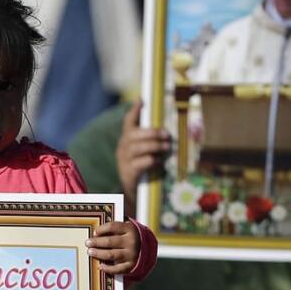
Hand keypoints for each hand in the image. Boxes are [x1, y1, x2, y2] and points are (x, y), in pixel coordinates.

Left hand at [88, 221, 139, 274]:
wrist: (145, 249)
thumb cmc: (128, 236)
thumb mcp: (126, 228)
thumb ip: (114, 226)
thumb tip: (96, 228)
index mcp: (130, 229)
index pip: (113, 227)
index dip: (102, 229)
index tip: (94, 232)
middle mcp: (131, 242)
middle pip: (110, 241)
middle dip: (97, 242)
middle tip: (87, 243)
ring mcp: (131, 254)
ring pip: (111, 255)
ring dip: (99, 253)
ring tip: (90, 252)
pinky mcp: (130, 266)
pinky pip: (117, 269)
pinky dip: (107, 268)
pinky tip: (100, 266)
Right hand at [115, 101, 170, 216]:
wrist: (132, 189)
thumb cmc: (142, 166)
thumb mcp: (143, 151)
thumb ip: (150, 140)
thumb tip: (168, 130)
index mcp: (127, 139)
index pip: (128, 122)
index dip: (134, 111)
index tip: (141, 100)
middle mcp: (123, 148)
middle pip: (133, 135)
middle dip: (151, 133)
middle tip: (166, 134)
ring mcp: (124, 160)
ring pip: (137, 148)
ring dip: (154, 146)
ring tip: (166, 148)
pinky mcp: (128, 172)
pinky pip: (140, 163)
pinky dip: (151, 161)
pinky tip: (159, 162)